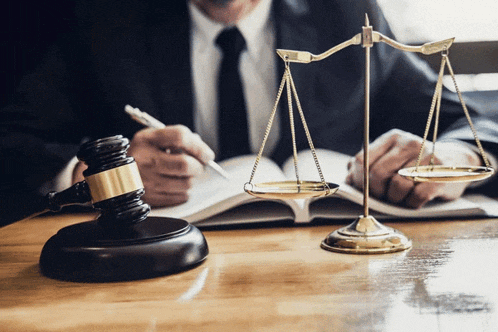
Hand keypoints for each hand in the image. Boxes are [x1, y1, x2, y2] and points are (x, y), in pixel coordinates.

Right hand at [127, 125, 214, 206]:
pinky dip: (183, 191)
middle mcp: (145, 160)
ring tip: (181, 175)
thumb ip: (177, 139)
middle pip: (185, 164)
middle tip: (198, 166)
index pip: (179, 137)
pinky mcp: (150, 198)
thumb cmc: (142, 154)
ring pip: (186, 183)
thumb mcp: (153, 138)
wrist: (117, 174)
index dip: (199, 146)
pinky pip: (180, 196)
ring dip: (190, 179)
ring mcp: (146, 181)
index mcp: (146, 140)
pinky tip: (173, 185)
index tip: (207, 154)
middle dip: (198, 166)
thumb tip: (202, 149)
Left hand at [346, 129, 481, 207]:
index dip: (358, 180)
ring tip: (401, 197)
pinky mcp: (441, 174)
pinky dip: (412, 204)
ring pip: (396, 186)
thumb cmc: (415, 165)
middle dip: (376, 192)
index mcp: (392, 138)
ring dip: (395, 200)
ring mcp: (427, 157)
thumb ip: (368, 167)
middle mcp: (409, 143)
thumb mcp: (392, 159)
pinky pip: (416, 196)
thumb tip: (346, 180)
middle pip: (377, 174)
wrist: (457, 163)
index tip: (363, 190)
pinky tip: (415, 200)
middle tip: (384, 197)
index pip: (362, 160)